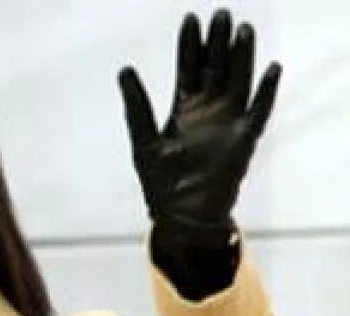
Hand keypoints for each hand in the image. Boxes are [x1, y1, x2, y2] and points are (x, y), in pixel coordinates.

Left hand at [118, 9, 281, 247]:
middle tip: (221, 14)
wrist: (180, 215)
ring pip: (238, 81)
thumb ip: (137, 106)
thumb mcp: (144, 140)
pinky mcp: (244, 139)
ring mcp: (228, 123)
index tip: (191, 19)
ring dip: (242, 57)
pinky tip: (271, 69)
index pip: (189, 69)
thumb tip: (125, 70)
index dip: (190, 45)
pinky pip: (259, 110)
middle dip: (217, 43)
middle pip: (216, 68)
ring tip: (242, 31)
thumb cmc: (160, 182)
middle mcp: (208, 111)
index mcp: (184, 109)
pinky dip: (266, 91)